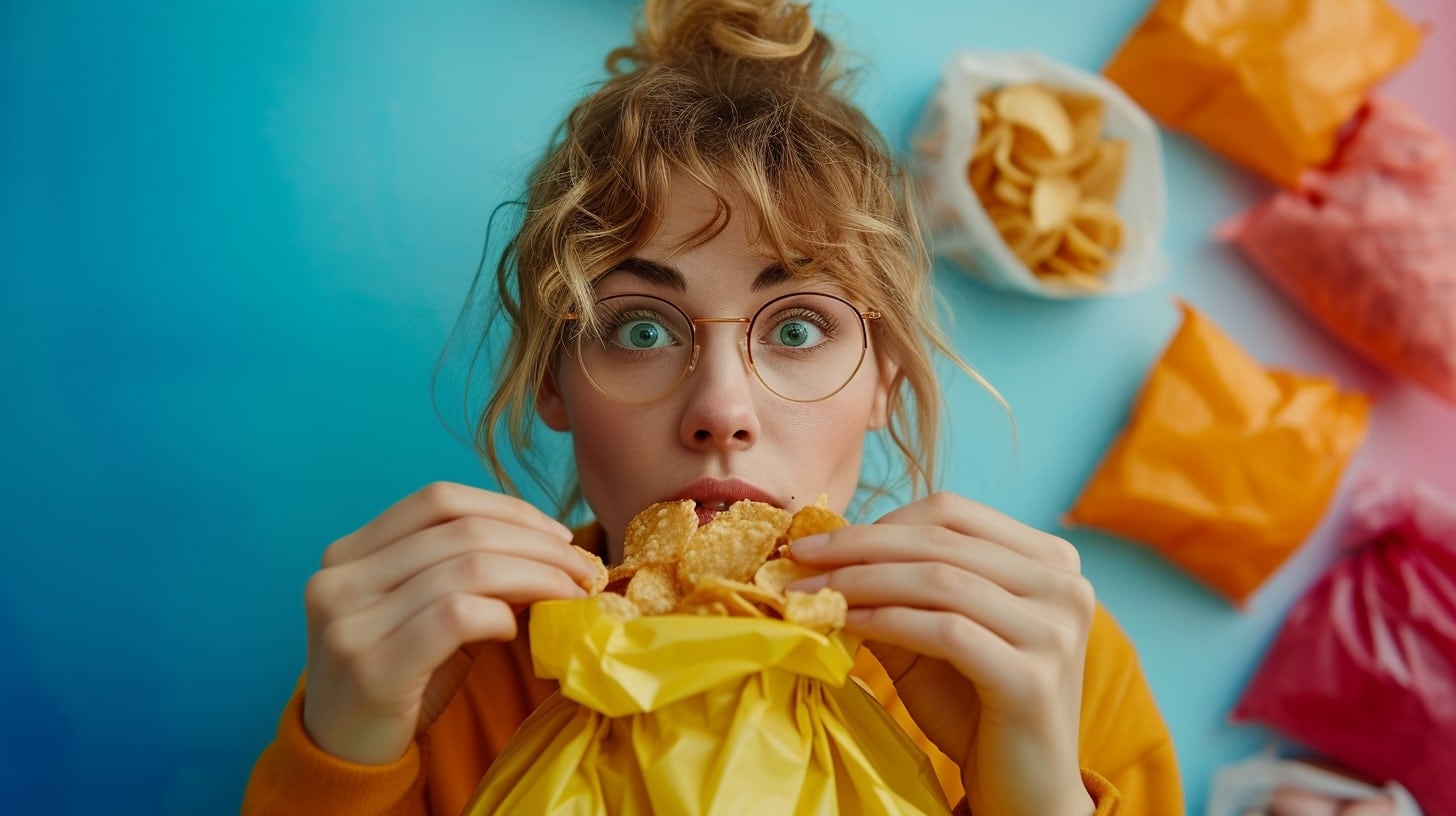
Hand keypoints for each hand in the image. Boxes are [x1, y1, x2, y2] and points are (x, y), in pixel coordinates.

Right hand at [299, 482, 592, 763]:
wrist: (342, 754)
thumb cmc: (396, 679)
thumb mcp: (423, 613)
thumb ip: (466, 573)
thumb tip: (551, 549)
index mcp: (349, 552)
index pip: (439, 500)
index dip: (508, 510)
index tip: (558, 536)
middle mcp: (339, 578)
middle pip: (461, 532)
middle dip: (537, 545)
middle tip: (583, 569)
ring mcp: (348, 621)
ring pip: (466, 569)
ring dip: (536, 578)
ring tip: (570, 597)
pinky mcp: (370, 667)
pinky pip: (456, 616)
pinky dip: (499, 615)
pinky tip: (513, 632)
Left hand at [787, 492, 1095, 815]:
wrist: (1024, 792)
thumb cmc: (975, 708)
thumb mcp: (931, 636)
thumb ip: (894, 590)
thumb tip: (820, 554)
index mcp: (1050, 561)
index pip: (952, 513)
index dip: (879, 520)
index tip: (815, 537)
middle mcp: (1065, 585)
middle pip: (940, 541)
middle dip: (857, 546)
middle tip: (796, 557)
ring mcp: (1055, 630)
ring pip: (939, 580)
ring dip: (860, 581)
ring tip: (808, 593)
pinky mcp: (1034, 677)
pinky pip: (944, 631)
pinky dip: (886, 621)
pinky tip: (846, 624)